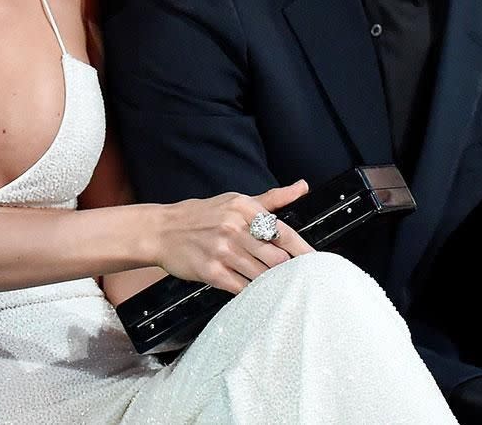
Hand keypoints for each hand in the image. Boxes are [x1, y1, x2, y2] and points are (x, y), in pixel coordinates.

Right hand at [156, 179, 312, 293]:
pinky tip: (260, 295)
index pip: (283, 232)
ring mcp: (223, 251)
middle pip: (276, 258)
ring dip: (274, 285)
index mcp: (244, 209)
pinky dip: (254, 294)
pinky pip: (242, 289)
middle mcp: (234, 228)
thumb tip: (302, 187)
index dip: (303, 251)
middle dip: (291, 271)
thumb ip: (271, 199)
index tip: (318, 263)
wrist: (163, 230)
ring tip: (285, 290)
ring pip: (262, 275)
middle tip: (303, 280)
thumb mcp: (235, 200)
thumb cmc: (202, 215)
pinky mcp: (212, 273)